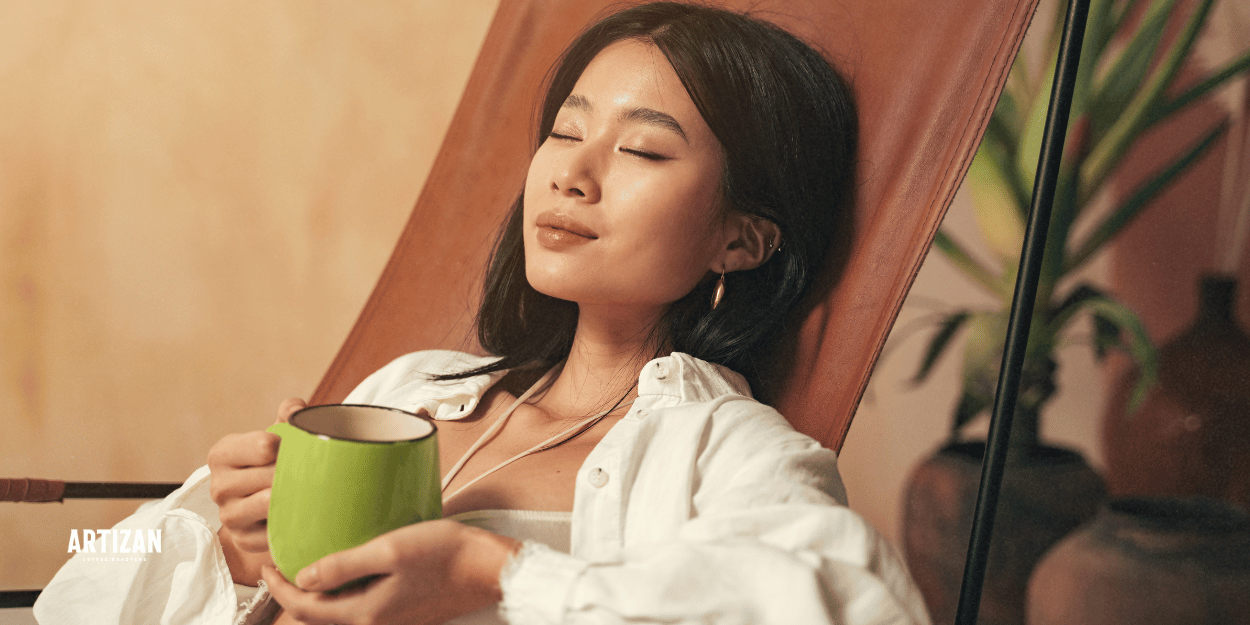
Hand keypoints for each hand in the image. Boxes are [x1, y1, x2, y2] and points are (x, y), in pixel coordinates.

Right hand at [209, 397, 305, 583]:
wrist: (262, 502)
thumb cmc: (271, 462)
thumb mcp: (276, 435)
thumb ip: (288, 415)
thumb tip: (297, 409)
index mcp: (222, 454)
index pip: (264, 445)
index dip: (289, 446)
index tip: (298, 448)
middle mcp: (219, 486)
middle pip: (271, 475)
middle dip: (296, 473)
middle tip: (313, 472)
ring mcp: (228, 516)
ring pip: (270, 503)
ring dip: (295, 497)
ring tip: (309, 490)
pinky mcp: (244, 539)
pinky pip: (274, 531)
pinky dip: (291, 523)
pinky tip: (301, 514)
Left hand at [262, 519, 521, 624]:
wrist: (490, 568)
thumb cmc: (446, 554)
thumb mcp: (390, 549)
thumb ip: (344, 565)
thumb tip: (303, 578)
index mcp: (366, 612)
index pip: (305, 608)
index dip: (279, 588)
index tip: (266, 563)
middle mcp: (376, 622)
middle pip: (318, 617)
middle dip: (293, 595)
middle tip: (279, 564)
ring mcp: (391, 618)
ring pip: (338, 614)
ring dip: (317, 595)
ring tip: (306, 565)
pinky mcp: (403, 610)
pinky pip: (359, 607)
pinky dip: (342, 593)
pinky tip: (347, 570)